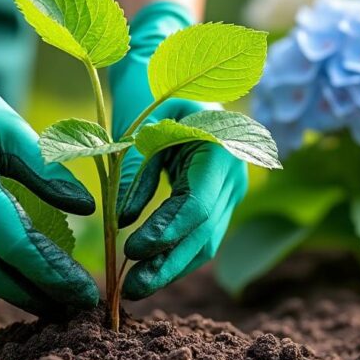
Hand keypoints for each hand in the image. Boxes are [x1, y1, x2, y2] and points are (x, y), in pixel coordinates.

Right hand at [0, 19, 98, 314]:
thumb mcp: (13, 128)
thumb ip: (49, 170)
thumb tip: (89, 209)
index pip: (15, 244)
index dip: (53, 274)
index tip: (85, 293)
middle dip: (38, 294)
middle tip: (74, 309)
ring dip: (12, 293)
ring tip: (52, 302)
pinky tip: (15, 284)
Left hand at [109, 2, 247, 298]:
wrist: (179, 70)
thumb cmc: (155, 89)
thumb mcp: (142, 123)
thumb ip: (136, 171)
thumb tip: (123, 222)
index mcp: (222, 145)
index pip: (197, 203)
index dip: (165, 232)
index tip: (131, 250)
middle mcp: (235, 171)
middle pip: (205, 233)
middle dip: (167, 263)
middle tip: (130, 289)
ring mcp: (233, 189)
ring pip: (206, 241)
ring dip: (172, 267)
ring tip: (136, 289)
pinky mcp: (221, 200)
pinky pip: (202, 235)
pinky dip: (176, 255)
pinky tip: (150, 272)